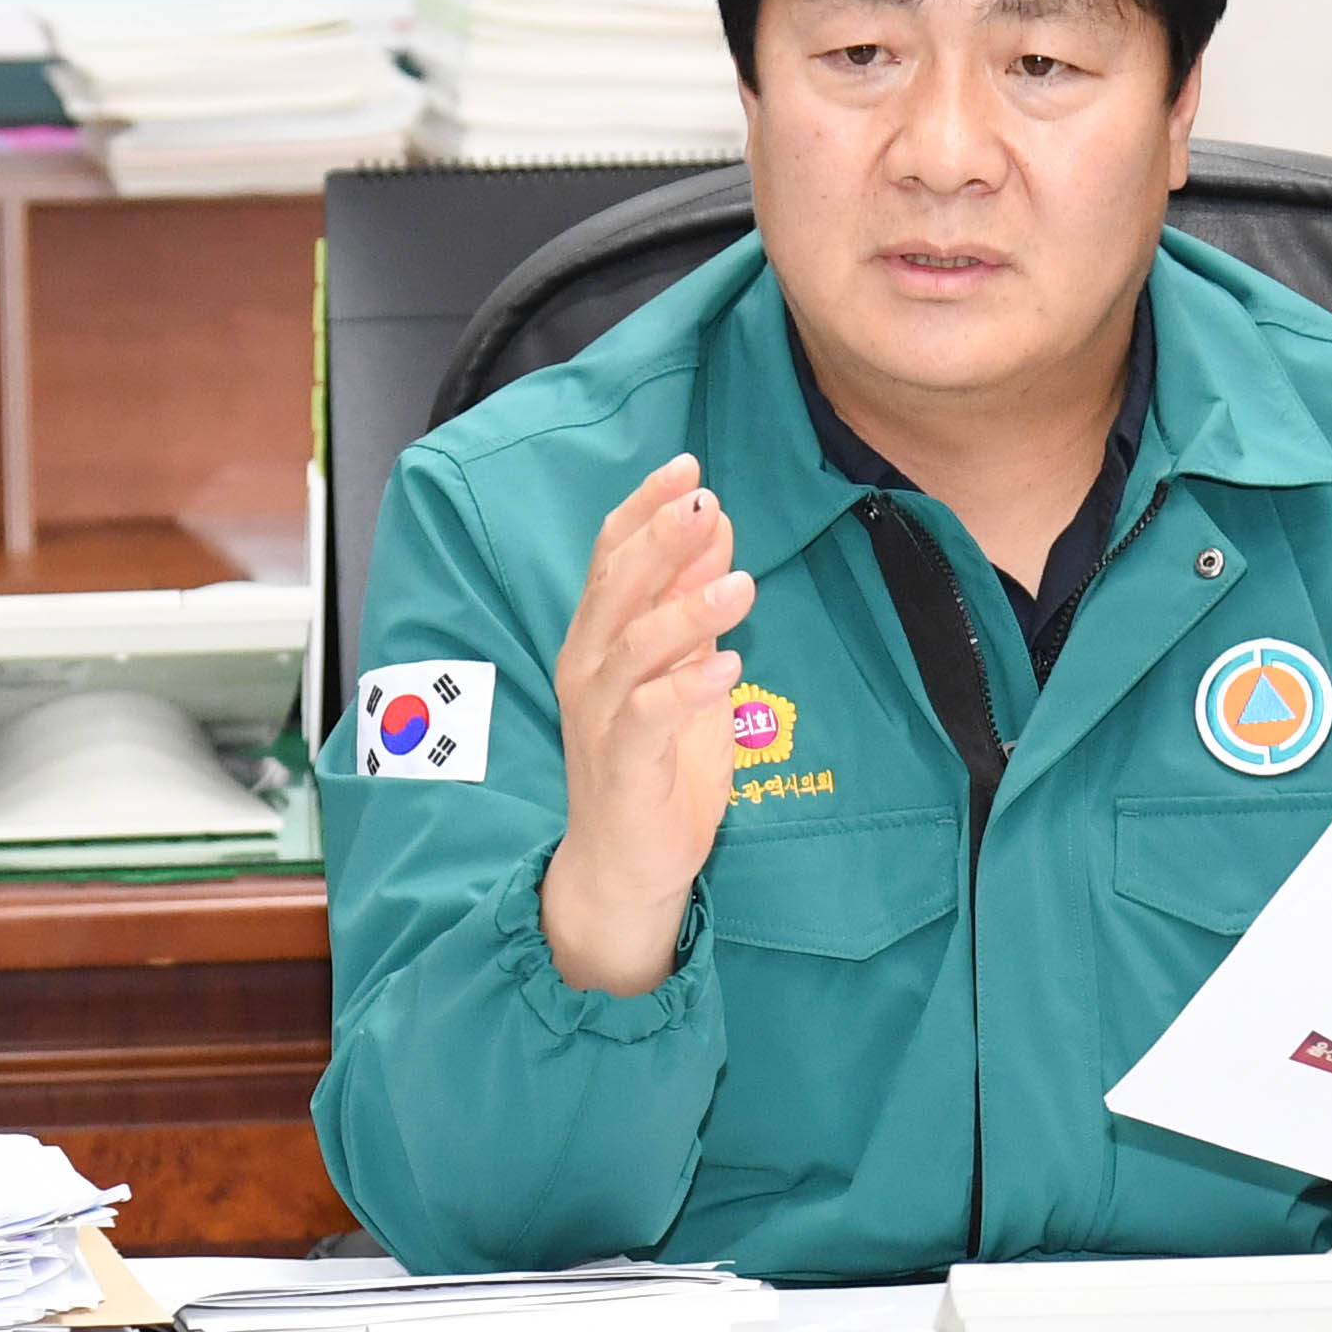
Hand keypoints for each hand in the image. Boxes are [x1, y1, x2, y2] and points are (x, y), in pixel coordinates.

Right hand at [540, 459, 757, 994]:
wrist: (626, 865)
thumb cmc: (657, 766)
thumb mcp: (687, 671)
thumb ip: (694, 606)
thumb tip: (717, 527)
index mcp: (600, 638)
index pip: (613, 556)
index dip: (645, 509)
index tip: (687, 466)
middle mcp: (588, 668)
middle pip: (617, 589)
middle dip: (660, 540)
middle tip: (705, 501)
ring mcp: (600, 716)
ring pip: (634, 648)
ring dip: (687, 611)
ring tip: (742, 584)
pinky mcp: (621, 764)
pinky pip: (650, 716)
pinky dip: (688, 688)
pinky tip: (730, 665)